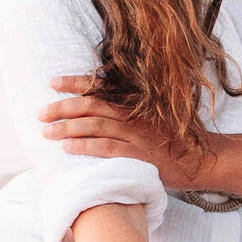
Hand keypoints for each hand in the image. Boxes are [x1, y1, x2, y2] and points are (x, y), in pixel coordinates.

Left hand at [41, 80, 210, 188]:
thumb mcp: (157, 113)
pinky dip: (85, 146)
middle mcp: (133, 115)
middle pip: (91, 106)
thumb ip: (135, 106)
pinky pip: (106, 148)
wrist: (200, 159)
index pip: (100, 88)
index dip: (75, 83)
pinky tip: (67, 147)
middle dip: (62, 108)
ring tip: (46, 132)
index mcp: (135, 102)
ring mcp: (135, 135)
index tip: (53, 82)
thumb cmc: (176, 137)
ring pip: (95, 126)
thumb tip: (108, 101)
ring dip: (67, 128)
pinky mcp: (137, 156)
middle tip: (40, 113)